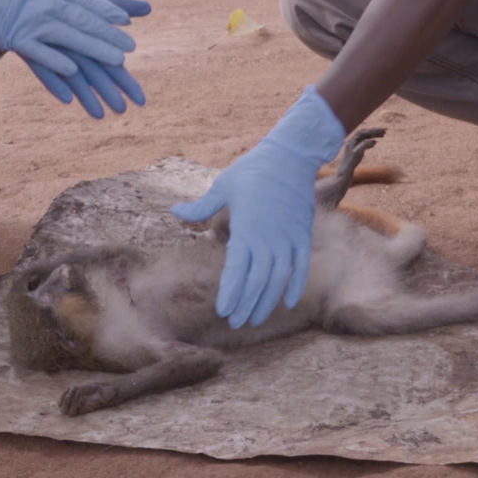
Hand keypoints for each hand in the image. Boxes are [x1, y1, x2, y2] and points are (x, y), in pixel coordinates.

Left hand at [171, 87, 345, 327]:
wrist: (291, 155)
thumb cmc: (253, 170)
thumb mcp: (223, 186)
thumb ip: (201, 207)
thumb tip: (174, 213)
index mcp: (245, 228)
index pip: (236, 270)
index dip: (230, 293)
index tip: (223, 311)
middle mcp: (268, 238)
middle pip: (257, 281)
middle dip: (245, 305)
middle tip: (235, 323)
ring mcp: (288, 238)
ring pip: (278, 279)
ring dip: (267, 302)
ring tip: (256, 319)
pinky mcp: (303, 235)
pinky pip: (300, 267)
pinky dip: (295, 286)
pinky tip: (288, 303)